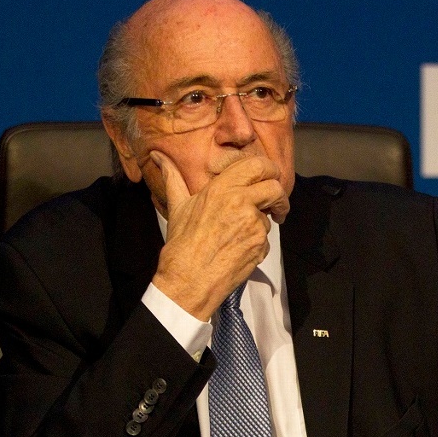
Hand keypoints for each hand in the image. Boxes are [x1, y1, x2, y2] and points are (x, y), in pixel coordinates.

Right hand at [150, 151, 289, 319]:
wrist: (189, 279)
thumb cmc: (182, 244)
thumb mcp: (177, 206)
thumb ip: (173, 178)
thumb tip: (158, 157)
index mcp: (221, 188)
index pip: (258, 165)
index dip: (269, 170)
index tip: (269, 179)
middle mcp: (240, 201)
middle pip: (275, 187)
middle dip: (279, 196)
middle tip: (276, 205)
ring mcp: (253, 223)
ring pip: (270, 216)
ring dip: (262, 223)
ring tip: (240, 235)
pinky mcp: (260, 243)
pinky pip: (267, 238)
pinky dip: (258, 243)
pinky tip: (239, 249)